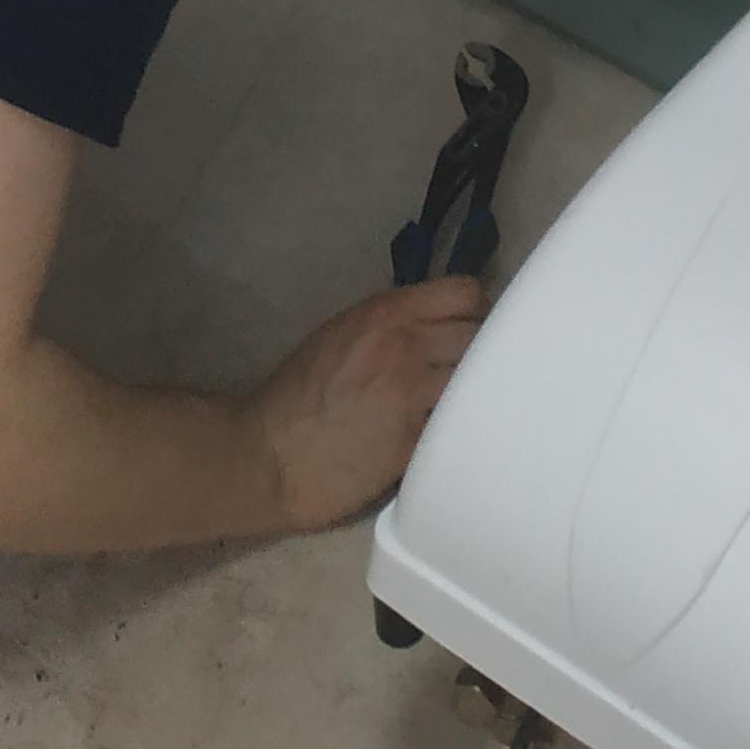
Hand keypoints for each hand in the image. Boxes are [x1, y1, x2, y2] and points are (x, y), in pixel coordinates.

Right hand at [251, 278, 485, 530]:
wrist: (269, 456)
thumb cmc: (298, 393)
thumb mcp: (342, 332)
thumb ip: (392, 321)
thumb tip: (433, 319)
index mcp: (388, 313)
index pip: (465, 292)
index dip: (471, 310)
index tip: (464, 327)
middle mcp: (408, 346)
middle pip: (479, 336)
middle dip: (477, 351)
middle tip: (461, 371)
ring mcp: (414, 396)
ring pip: (476, 382)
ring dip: (470, 393)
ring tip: (456, 406)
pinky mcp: (416, 444)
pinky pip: (457, 427)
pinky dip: (455, 430)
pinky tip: (444, 438)